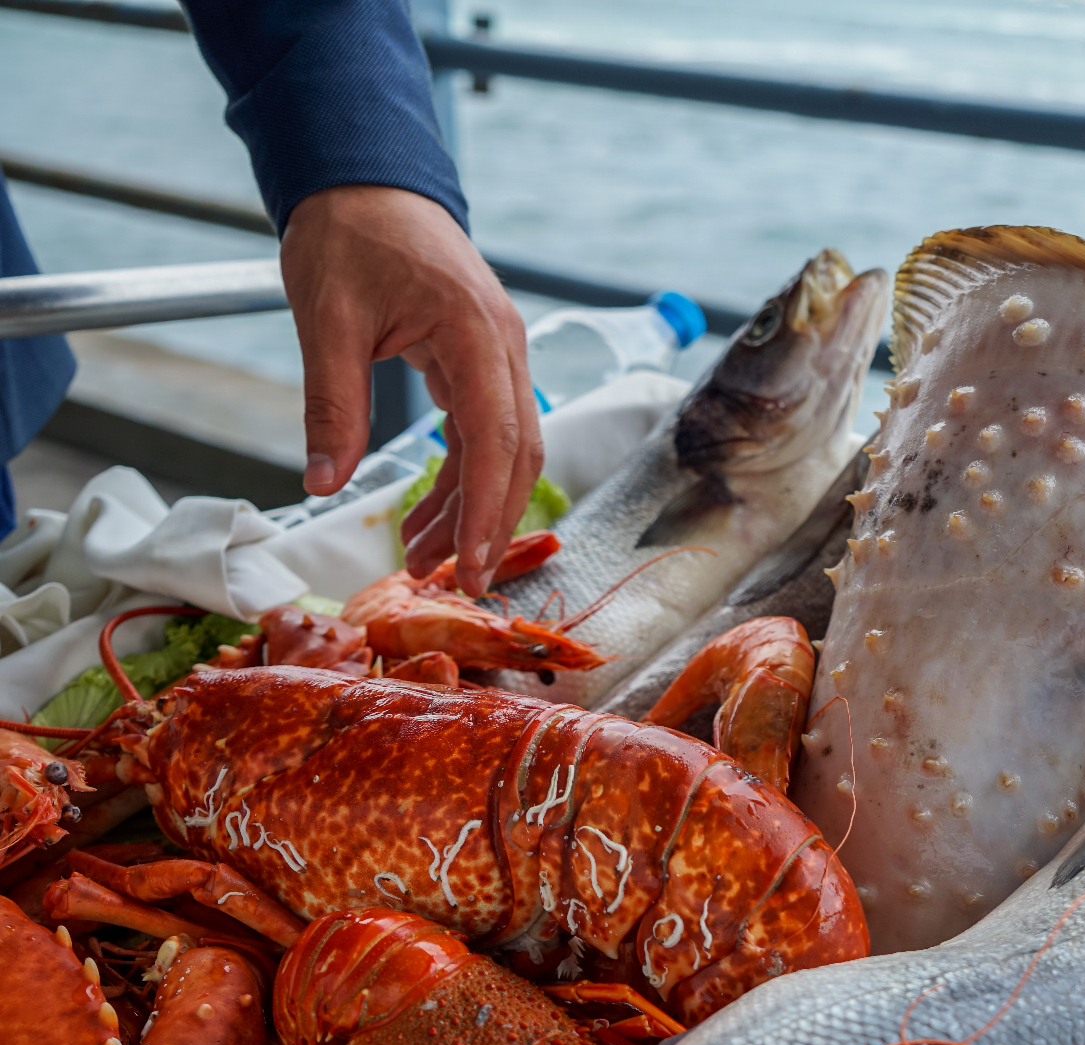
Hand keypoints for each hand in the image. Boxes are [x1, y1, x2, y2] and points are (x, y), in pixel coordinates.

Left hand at [280, 184, 540, 594]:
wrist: (365, 179)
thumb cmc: (349, 235)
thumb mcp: (327, 319)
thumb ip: (332, 403)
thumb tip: (323, 481)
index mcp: (477, 336)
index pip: (498, 442)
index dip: (488, 513)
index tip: (470, 567)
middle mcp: (506, 350)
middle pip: (518, 456)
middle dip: (491, 523)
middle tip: (460, 582)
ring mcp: (500, 356)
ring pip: (505, 450)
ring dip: (473, 507)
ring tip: (427, 557)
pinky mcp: (482, 361)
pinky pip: (484, 432)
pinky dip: (462, 478)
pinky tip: (430, 513)